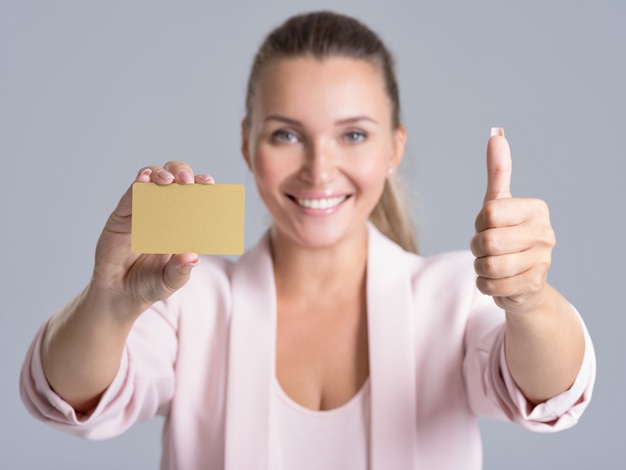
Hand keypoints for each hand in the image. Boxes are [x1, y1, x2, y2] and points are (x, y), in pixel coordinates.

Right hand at [91, 161, 214, 316]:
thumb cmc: (149, 285)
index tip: (209, 183)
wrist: (119, 295)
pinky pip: (129, 196)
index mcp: (182, 222)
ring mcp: (142, 210)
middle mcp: (163, 211)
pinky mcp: (121, 215)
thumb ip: (180, 270)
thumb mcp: (169, 281)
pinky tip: (143, 180)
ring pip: (152, 180)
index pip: (194, 196)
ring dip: (160, 174)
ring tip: (167, 181)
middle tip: (187, 181)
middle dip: (182, 172)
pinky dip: (137, 185)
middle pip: (174, 177)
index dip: (201, 186)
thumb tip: (193, 257)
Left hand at [470, 128, 555, 313]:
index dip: (480, 223)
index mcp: (536, 209)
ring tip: (493, 263)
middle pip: (487, 241)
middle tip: (487, 249)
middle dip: (477, 248)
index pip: (489, 213)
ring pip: (487, 265)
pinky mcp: (532, 286)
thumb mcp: (499, 203)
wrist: (523, 281)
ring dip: (480, 267)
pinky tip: (497, 280)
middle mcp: (545, 234)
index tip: (489, 227)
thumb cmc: (507, 236)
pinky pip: (489, 286)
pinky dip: (484, 285)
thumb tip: (496, 134)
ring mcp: (542, 262)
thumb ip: (498, 171)